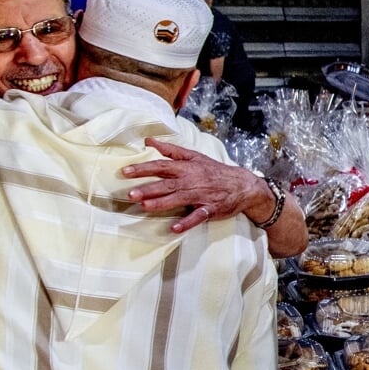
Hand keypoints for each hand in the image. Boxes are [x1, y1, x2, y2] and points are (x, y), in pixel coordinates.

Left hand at [123, 139, 269, 231]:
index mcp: (187, 167)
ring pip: (179, 199)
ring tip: (144, 206)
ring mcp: (201, 195)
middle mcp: (192, 180)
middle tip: (130, 193)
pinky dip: (187, 222)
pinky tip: (174, 228)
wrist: (243, 185)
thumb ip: (170, 150)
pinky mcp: (210, 209)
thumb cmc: (215, 171)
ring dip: (161, 203)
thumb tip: (148, 141)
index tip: (125, 172)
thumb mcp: (194, 156)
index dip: (144, 168)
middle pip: (167, 184)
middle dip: (149, 188)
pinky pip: (197, 216)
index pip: (162, 166)